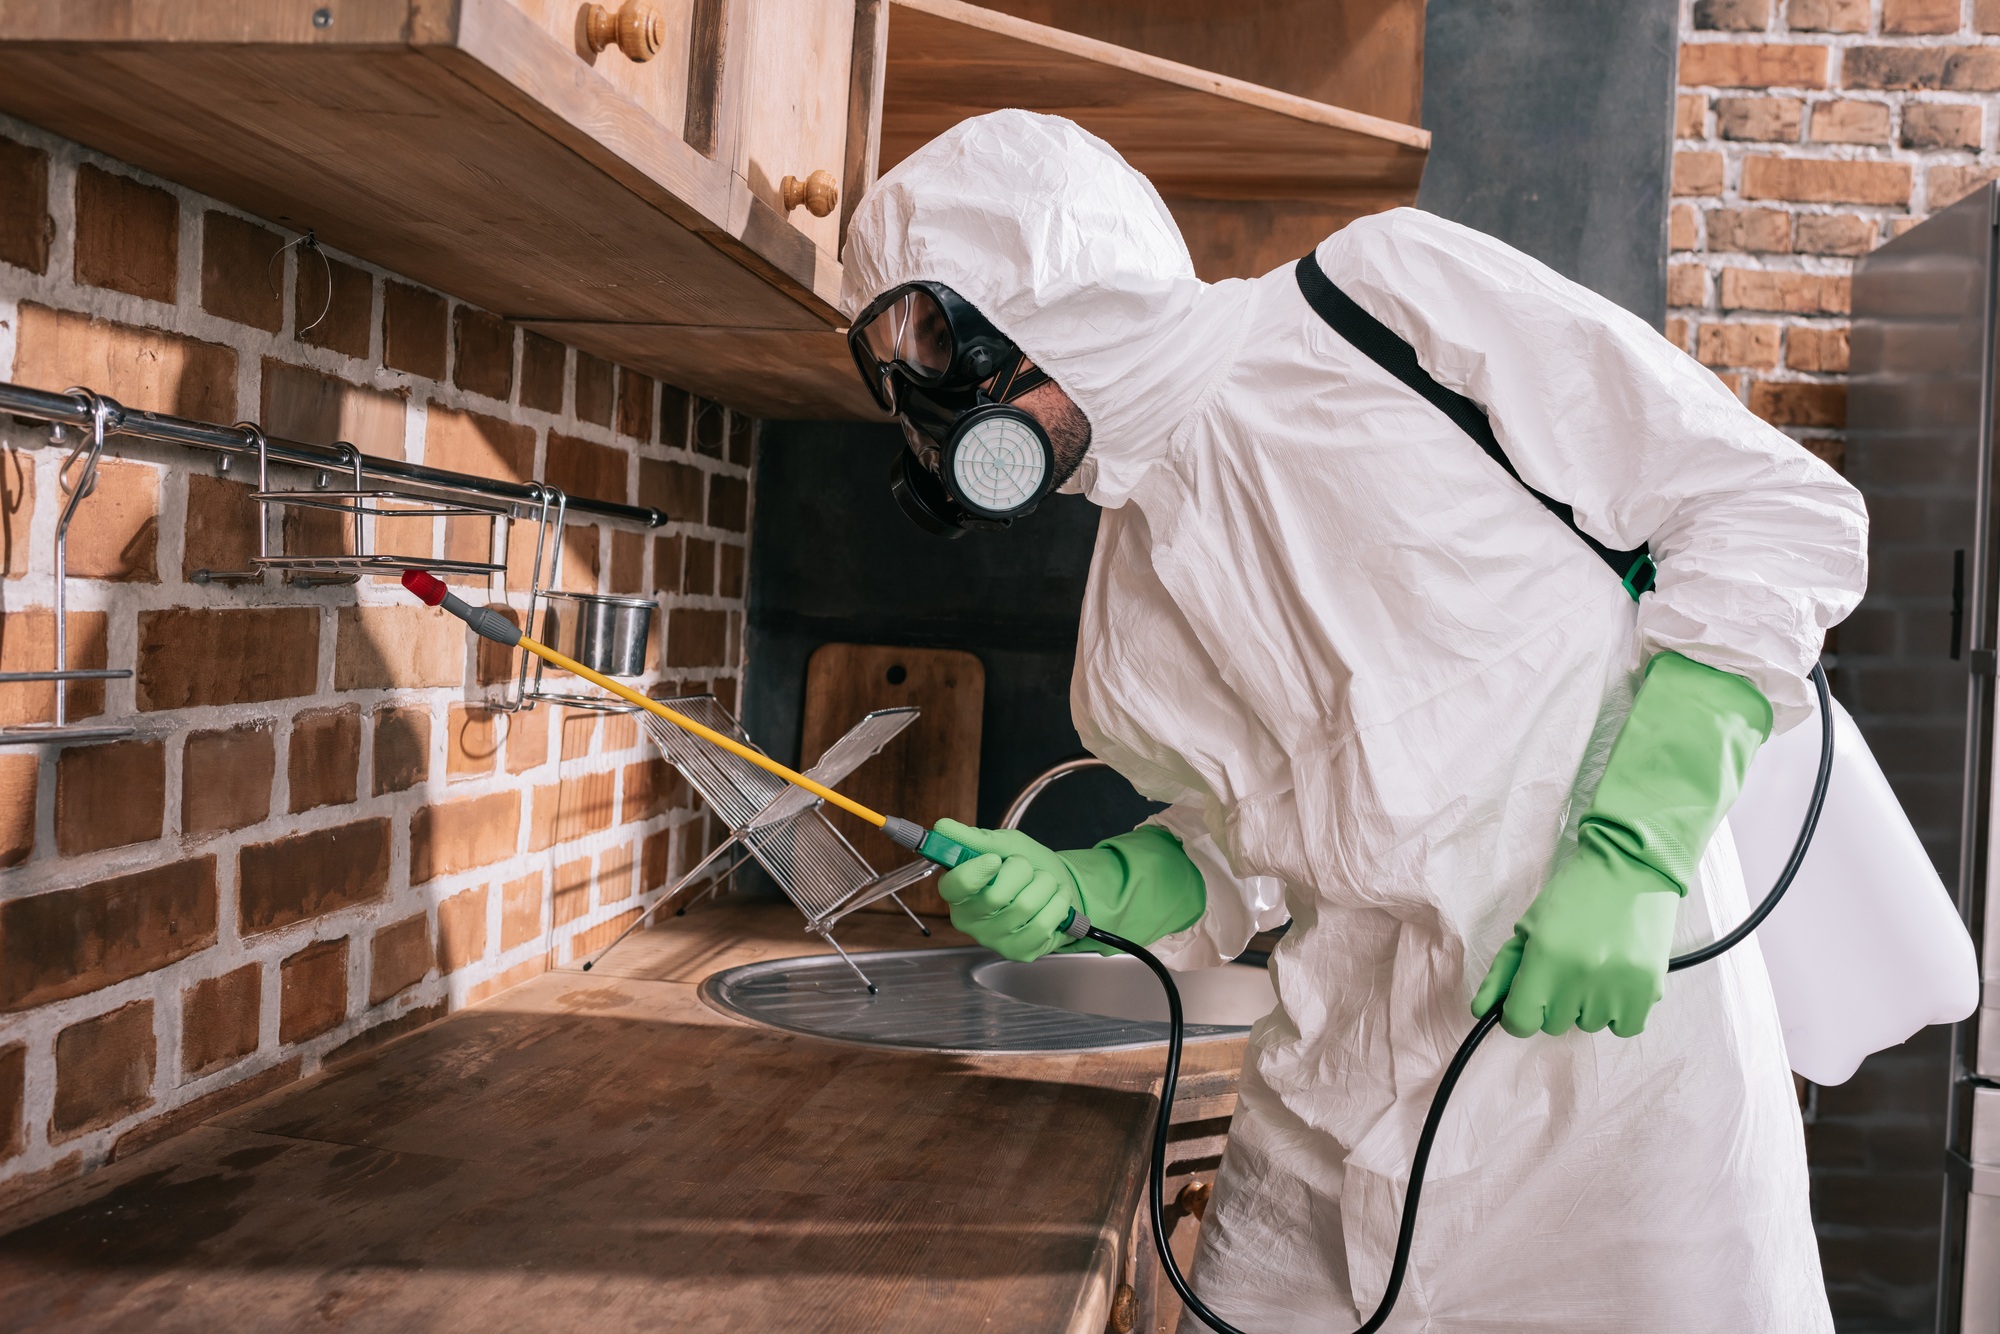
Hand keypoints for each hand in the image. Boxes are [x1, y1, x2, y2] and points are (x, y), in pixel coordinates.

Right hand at [934, 818, 1082, 961]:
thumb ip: (975, 839)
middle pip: (996, 896)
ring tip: (1044, 884)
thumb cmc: (1025, 868)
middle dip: (1023, 871)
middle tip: (1028, 870)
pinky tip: (1055, 900)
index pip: (954, 887)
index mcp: (958, 892)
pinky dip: (1058, 904)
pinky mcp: (1018, 952)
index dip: (975, 873)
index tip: (995, 859)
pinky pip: (1043, 924)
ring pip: (1025, 906)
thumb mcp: (1003, 845)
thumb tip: (943, 827)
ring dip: (1045, 885)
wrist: (1057, 886)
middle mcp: (970, 920)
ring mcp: (994, 939)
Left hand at [1472, 829, 1680, 1037]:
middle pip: (1554, 1024)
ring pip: (1589, 1024)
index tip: (1526, 999)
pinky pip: (1625, 1027)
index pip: (1520, 1022)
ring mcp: (1617, 986)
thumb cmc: (1574, 894)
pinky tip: (1618, 980)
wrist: (1631, 867)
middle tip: (1568, 965)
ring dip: (1588, 1004)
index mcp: (1544, 957)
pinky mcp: (1650, 990)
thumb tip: (1481, 1011)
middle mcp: (1579, 977)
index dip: (1518, 1012)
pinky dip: (1620, 1011)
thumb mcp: (1529, 926)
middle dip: (1554, 1001)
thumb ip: (1503, 972)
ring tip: (1598, 964)